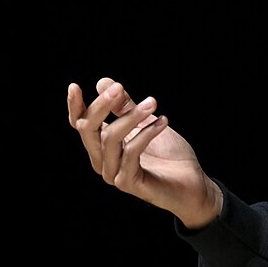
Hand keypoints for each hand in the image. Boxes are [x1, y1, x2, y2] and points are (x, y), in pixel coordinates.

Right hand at [67, 77, 222, 228]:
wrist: (193, 184)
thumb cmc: (169, 154)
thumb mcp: (146, 123)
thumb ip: (125, 106)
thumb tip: (104, 82)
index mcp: (103, 147)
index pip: (81, 126)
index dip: (75, 107)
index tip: (75, 86)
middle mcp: (103, 162)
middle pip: (89, 131)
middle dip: (101, 106)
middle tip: (120, 88)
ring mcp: (114, 174)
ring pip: (110, 139)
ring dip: (131, 116)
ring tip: (152, 102)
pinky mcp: (129, 183)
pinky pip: (131, 153)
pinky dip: (146, 133)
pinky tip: (164, 122)